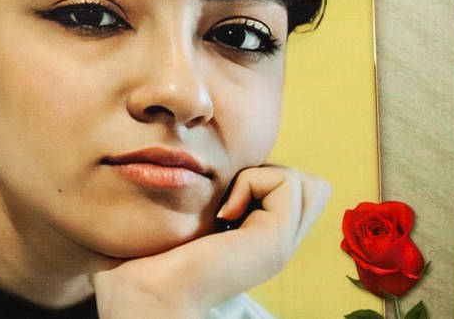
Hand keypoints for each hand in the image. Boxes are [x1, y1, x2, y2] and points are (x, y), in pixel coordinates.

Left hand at [90, 166, 329, 318]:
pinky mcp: (275, 242)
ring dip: (262, 174)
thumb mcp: (186, 215)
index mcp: (259, 240)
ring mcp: (280, 245)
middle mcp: (276, 245)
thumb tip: (204, 159)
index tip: (219, 199)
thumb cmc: (145, 257)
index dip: (262, 175)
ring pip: (306, 181)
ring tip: (226, 205)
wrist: (142, 294)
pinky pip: (288, 182)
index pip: (292, 188)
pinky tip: (223, 213)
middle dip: (271, 172)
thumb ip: (207, 193)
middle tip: (229, 197)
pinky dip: (252, 181)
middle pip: (311, 186)